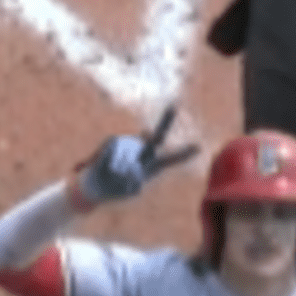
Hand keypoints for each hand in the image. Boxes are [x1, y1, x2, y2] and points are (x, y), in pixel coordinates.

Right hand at [73, 104, 200, 208]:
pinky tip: (109, 168)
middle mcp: (142, 151)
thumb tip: (131, 162)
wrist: (96, 185)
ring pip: (128, 156)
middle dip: (166, 121)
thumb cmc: (116, 188)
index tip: (198, 147)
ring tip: (116, 176)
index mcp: (151, 166)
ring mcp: (127, 144)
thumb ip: (134, 177)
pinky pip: (114, 152)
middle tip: (175, 106)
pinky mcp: (113, 141)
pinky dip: (111, 164)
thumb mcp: (130, 189)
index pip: (170, 159)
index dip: (183, 153)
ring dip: (122, 171)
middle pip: (157, 137)